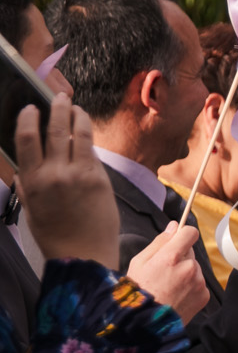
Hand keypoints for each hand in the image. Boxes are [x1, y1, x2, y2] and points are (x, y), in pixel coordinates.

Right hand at [17, 96, 118, 267]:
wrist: (84, 255)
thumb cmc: (56, 236)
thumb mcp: (31, 210)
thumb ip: (26, 186)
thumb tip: (24, 168)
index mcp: (30, 181)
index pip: (25, 139)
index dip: (27, 119)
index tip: (30, 108)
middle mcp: (52, 173)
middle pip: (52, 130)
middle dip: (55, 108)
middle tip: (58, 97)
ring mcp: (77, 173)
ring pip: (75, 133)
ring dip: (75, 114)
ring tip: (74, 105)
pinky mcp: (98, 177)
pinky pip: (91, 148)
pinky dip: (87, 133)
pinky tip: (85, 127)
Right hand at [126, 225, 207, 321]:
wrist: (145, 324)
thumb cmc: (138, 291)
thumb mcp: (139, 262)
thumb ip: (159, 242)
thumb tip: (175, 226)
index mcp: (171, 257)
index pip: (190, 233)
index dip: (184, 234)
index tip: (178, 239)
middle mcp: (189, 268)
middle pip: (190, 252)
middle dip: (179, 257)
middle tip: (163, 272)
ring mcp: (198, 282)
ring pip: (194, 268)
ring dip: (185, 273)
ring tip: (168, 287)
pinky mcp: (204, 295)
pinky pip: (199, 283)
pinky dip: (190, 286)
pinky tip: (176, 295)